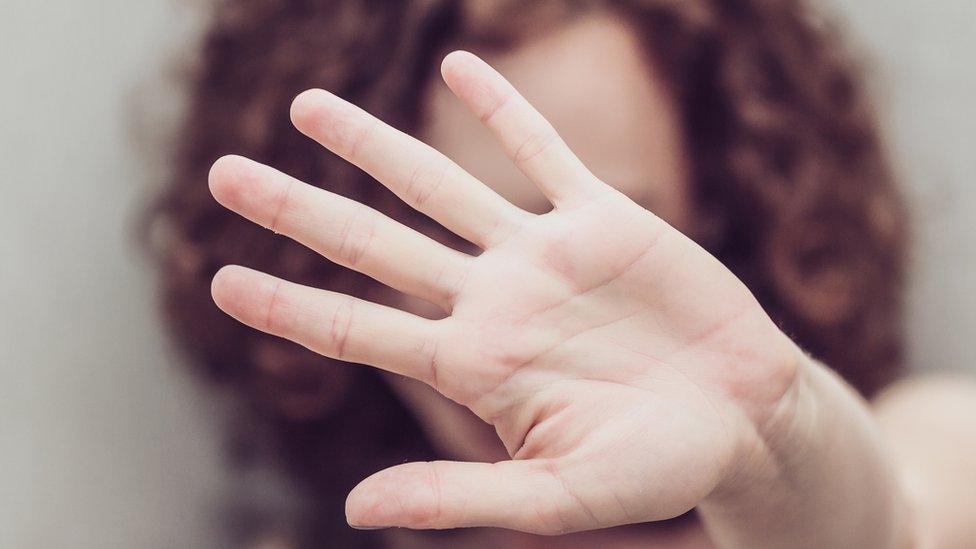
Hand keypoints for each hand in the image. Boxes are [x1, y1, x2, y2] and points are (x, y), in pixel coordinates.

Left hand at [208, 51, 799, 533]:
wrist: (745, 420)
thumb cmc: (657, 471)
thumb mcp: (558, 497)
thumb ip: (459, 498)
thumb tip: (352, 510)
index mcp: (474, 366)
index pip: (357, 328)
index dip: (286, 305)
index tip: (218, 282)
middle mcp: (492, 301)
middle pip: (372, 244)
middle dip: (298, 209)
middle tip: (222, 174)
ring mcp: (541, 255)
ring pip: (439, 185)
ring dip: (373, 144)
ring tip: (304, 105)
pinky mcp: (600, 219)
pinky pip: (543, 151)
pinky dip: (505, 109)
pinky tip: (461, 67)